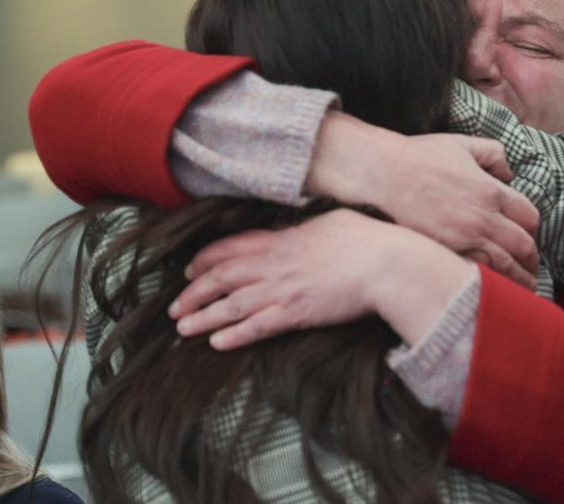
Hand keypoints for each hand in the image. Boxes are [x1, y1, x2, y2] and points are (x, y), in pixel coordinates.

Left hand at [168, 208, 473, 349]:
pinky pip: (257, 326)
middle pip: (222, 276)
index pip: (235, 247)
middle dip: (194, 292)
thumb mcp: (335, 220)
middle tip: (175, 306)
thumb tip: (303, 226)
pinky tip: (216, 343)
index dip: (207, 259)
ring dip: (203, 317)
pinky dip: (234, 335)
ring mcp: (285, 288)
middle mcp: (277, 263)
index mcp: (286, 239)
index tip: (190, 269)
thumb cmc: (371, 240)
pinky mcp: (297, 313)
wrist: (388, 264)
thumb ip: (311, 226)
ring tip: (182, 328)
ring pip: (231, 304)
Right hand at [306, 111, 539, 287]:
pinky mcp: (445, 251)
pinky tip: (493, 286)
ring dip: (519, 278)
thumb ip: (494, 154)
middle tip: (533, 267)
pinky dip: (491, 280)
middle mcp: (483, 218)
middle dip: (532, 259)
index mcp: (492, 191)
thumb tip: (508, 173)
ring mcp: (464, 239)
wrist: (385, 175)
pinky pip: (477, 272)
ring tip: (524, 286)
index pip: (529, 217)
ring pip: (504, 266)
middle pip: (523, 246)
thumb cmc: (422, 156)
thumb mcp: (464, 144)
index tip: (529, 234)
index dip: (533, 228)